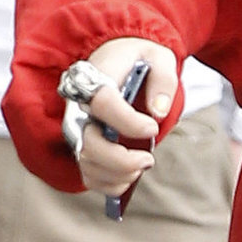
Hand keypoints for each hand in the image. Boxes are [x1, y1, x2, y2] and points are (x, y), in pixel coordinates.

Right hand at [71, 39, 179, 198]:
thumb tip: (159, 111)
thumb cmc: (139, 59)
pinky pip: (88, 173)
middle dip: (120, 160)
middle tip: (148, 160)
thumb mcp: (158, 57)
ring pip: (86, 161)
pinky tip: (129, 177)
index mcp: (96, 78)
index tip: (152, 127)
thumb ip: (163, 80)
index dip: (128, 122)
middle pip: (87, 141)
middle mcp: (80, 106)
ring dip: (117, 174)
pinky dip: (108, 184)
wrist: (118, 58)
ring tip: (142, 165)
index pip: (103, 104)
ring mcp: (78, 128)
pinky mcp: (82, 145)